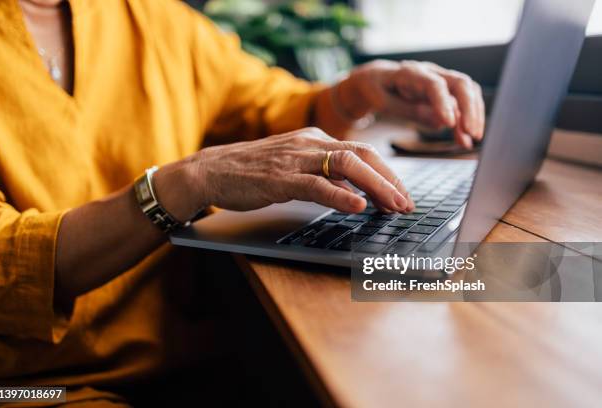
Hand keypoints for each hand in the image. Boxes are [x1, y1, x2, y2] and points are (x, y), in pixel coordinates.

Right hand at [155, 128, 414, 219]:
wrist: (211, 170)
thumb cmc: (252, 171)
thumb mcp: (293, 168)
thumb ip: (322, 176)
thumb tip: (354, 192)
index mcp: (314, 139)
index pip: (362, 151)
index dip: (387, 173)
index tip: (402, 193)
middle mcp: (309, 144)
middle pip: (362, 155)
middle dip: (390, 180)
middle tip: (407, 204)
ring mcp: (295, 159)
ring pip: (346, 166)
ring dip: (376, 187)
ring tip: (394, 206)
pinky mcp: (280, 178)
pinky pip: (316, 184)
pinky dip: (340, 196)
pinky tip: (358, 206)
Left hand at [336, 60, 485, 148]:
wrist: (375, 80)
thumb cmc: (376, 90)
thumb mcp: (382, 102)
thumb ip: (408, 110)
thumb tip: (439, 122)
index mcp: (411, 73)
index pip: (434, 84)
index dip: (444, 103)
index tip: (450, 124)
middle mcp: (431, 73)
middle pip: (460, 84)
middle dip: (470, 109)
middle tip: (472, 133)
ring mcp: (440, 81)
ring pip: (467, 92)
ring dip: (473, 116)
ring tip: (470, 140)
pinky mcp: (444, 92)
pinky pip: (461, 104)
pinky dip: (465, 122)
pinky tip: (464, 140)